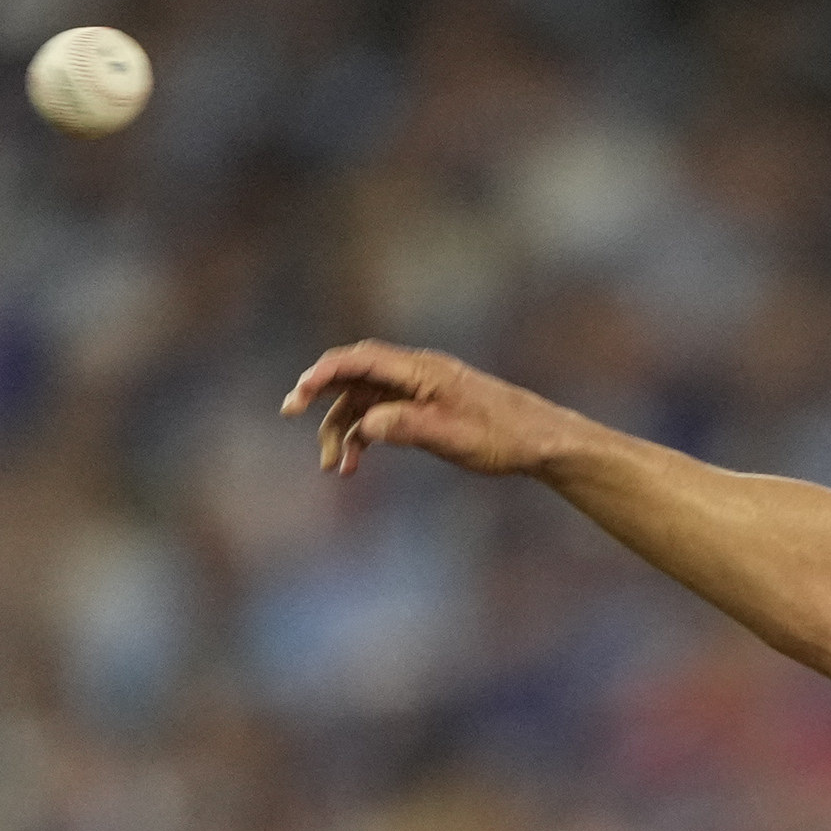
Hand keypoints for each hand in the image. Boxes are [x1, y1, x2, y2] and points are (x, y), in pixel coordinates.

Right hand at [282, 341, 591, 478]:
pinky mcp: (428, 409)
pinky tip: (357, 462)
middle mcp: (416, 374)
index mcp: (420, 371)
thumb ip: (405, 426)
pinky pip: (384, 415)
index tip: (297, 398)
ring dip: (345, 429)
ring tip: (336, 469)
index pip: (359, 361)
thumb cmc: (501, 436)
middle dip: (321, 396)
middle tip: (289, 414)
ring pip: (366, 401)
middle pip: (354, 377)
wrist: (541, 442)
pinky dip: (367, 435)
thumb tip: (366, 426)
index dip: (322, 374)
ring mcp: (420, 391)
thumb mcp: (451, 435)